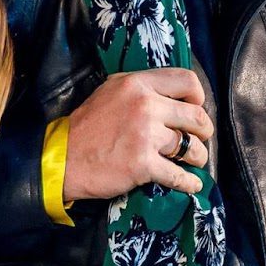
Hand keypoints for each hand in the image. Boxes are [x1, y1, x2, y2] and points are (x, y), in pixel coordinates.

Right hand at [64, 69, 214, 201]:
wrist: (62, 159)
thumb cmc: (87, 125)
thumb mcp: (111, 91)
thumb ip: (141, 88)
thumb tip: (172, 94)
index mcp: (138, 84)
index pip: (187, 81)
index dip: (198, 97)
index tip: (195, 108)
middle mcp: (146, 106)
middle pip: (197, 116)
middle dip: (204, 130)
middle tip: (199, 138)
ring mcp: (146, 136)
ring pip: (192, 147)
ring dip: (198, 157)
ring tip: (193, 161)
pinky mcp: (143, 164)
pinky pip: (178, 175)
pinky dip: (189, 182)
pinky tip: (191, 184)